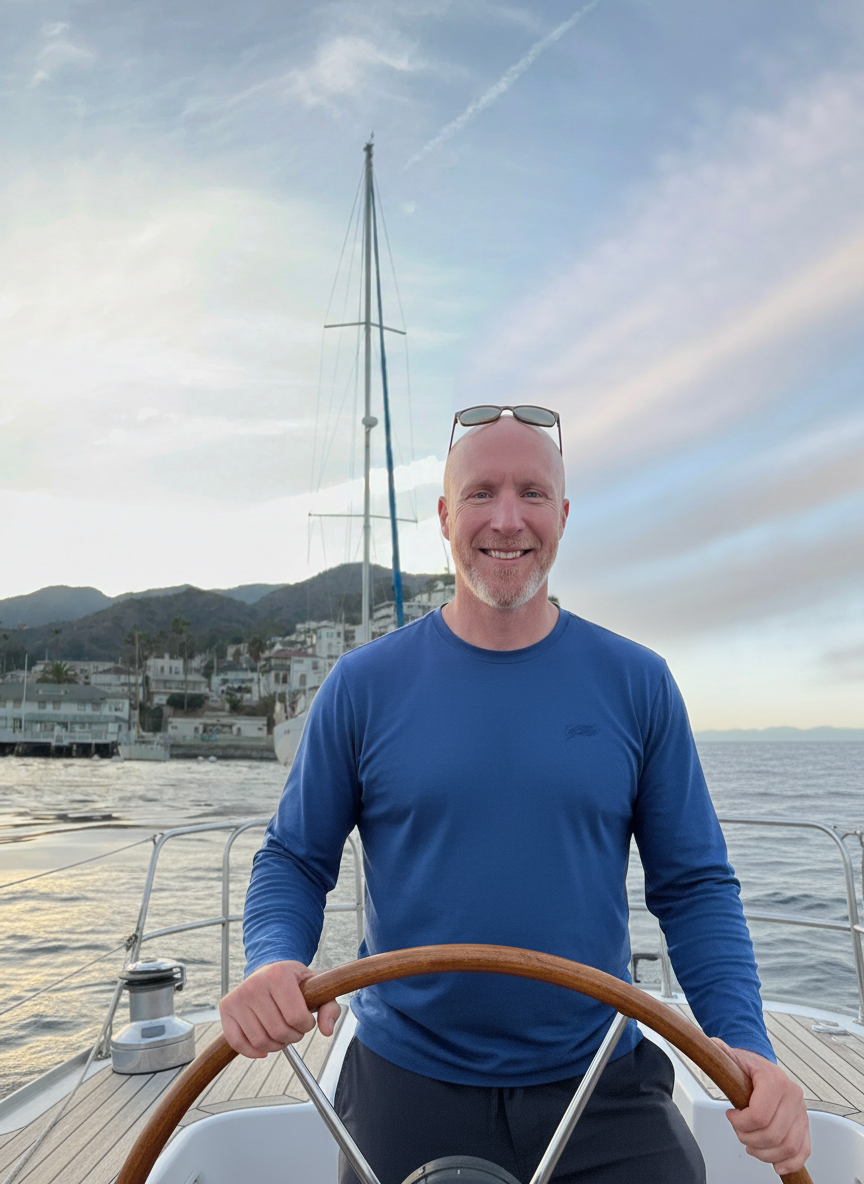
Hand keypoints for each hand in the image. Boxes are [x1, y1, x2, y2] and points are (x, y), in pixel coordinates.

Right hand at [219, 960, 341, 1058]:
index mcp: (279, 974)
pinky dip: (252, 1052)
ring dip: (276, 1046)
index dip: (306, 1026)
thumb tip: (327, 1030)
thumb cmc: (294, 981)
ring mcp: (238, 996)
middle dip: (292, 1037)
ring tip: (281, 1034)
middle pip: (278, 1031)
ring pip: (260, 1041)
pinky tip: (263, 1047)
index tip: (306, 1020)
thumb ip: (330, 1007)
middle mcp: (255, 984)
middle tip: (294, 1028)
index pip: (296, 1017)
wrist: (268, 970)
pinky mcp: (226, 1009)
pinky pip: (238, 1043)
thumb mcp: (317, 987)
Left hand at [711, 1038, 809, 1174]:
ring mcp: (801, 1112)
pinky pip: (803, 1151)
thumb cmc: (748, 1068)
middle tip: (739, 1131)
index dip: (740, 1123)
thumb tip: (713, 1044)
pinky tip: (774, 1163)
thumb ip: (721, 1053)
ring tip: (751, 1145)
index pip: (759, 1115)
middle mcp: (793, 1096)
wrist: (763, 1069)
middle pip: (773, 1135)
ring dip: (765, 1154)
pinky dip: (790, 1163)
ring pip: (788, 1147)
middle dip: (749, 1139)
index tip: (731, 1116)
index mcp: (775, 1079)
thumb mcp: (731, 1058)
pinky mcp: (805, 1126)